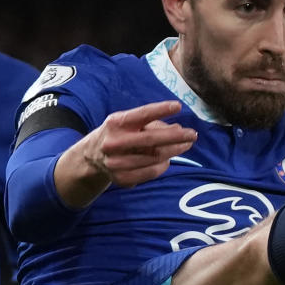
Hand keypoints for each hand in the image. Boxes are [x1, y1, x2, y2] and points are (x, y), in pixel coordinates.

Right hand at [56, 101, 196, 206]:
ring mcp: (116, 162)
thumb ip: (154, 123)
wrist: (91, 157)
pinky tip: (168, 159)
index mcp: (116, 123)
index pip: (141, 115)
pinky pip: (151, 172)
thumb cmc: (118, 133)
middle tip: (193, 134)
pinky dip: (163, 165)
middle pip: (151, 140)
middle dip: (176, 137)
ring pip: (154, 157)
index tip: (178, 106)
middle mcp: (114, 143)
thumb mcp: (130, 122)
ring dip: (174, 151)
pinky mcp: (121, 178)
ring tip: (185, 145)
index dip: (160, 110)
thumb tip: (179, 129)